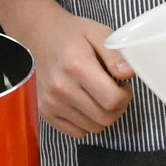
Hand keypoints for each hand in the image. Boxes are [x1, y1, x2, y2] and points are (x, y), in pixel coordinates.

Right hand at [30, 7, 133, 137]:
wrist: (37, 34)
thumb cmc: (69, 34)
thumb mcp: (97, 33)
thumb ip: (116, 54)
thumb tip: (128, 73)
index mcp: (77, 66)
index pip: (113, 100)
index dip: (126, 95)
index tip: (122, 85)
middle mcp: (61, 87)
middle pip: (105, 118)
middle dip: (118, 107)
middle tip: (113, 91)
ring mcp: (51, 102)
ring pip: (94, 127)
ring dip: (102, 115)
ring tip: (97, 95)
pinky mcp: (45, 111)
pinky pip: (77, 132)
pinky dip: (86, 123)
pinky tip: (84, 104)